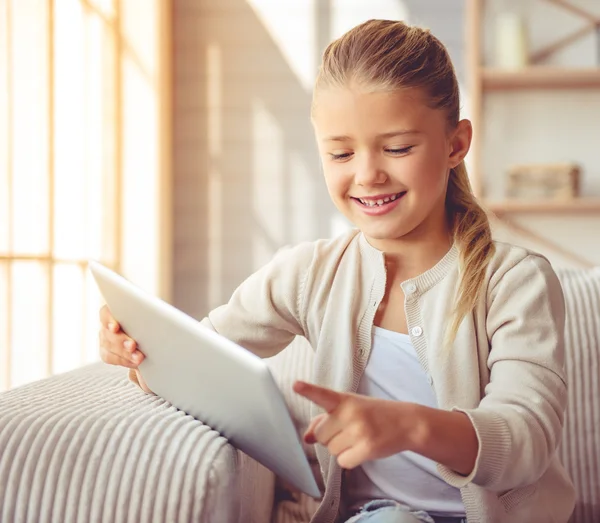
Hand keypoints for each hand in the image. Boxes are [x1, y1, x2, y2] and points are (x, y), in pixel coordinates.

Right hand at [98, 305, 151, 392]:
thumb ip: (149, 312)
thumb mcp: (152, 313)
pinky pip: (111, 358)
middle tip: (133, 345)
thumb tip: (157, 315)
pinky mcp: (107, 352)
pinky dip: (124, 361)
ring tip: (139, 357)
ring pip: (109, 347)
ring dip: (125, 354)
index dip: (109, 319)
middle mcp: (107, 325)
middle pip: (108, 333)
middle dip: (121, 341)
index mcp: (115, 310)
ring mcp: (105, 339)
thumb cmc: (152, 319)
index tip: (115, 327)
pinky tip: (135, 362)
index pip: (105, 313)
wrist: (153, 334)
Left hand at [293, 381, 419, 469]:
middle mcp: (351, 413)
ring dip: (341, 448)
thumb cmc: (373, 414)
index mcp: (344, 400)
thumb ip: (325, 419)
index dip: (308, 390)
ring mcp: (359, 431)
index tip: (295, 385)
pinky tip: (362, 449)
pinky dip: (350, 459)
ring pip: (331, 450)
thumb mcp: (350, 409)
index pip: (323, 394)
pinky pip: (343, 462)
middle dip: (330, 437)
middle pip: (320, 435)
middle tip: (348, 430)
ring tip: (358, 437)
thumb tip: (306, 437)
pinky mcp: (367, 448)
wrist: (406, 422)